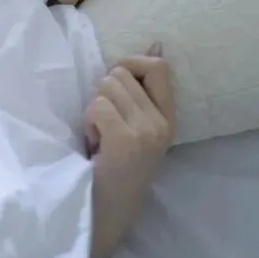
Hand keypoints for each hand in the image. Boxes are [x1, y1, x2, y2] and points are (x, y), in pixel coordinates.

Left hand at [86, 52, 175, 179]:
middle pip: (121, 73)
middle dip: (104, 92)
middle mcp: (162, 123)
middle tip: (105, 123)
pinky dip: (89, 122)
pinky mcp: (125, 141)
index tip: (117, 86)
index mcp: (169, 117)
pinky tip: (95, 144)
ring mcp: (145, 132)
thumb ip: (145, 87)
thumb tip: (156, 44)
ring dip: (94, 108)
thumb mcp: (139, 125)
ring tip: (100, 134)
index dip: (130, 64)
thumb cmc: (118, 165)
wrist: (109, 213)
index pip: (158, 67)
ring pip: (106, 86)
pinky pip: (97, 106)